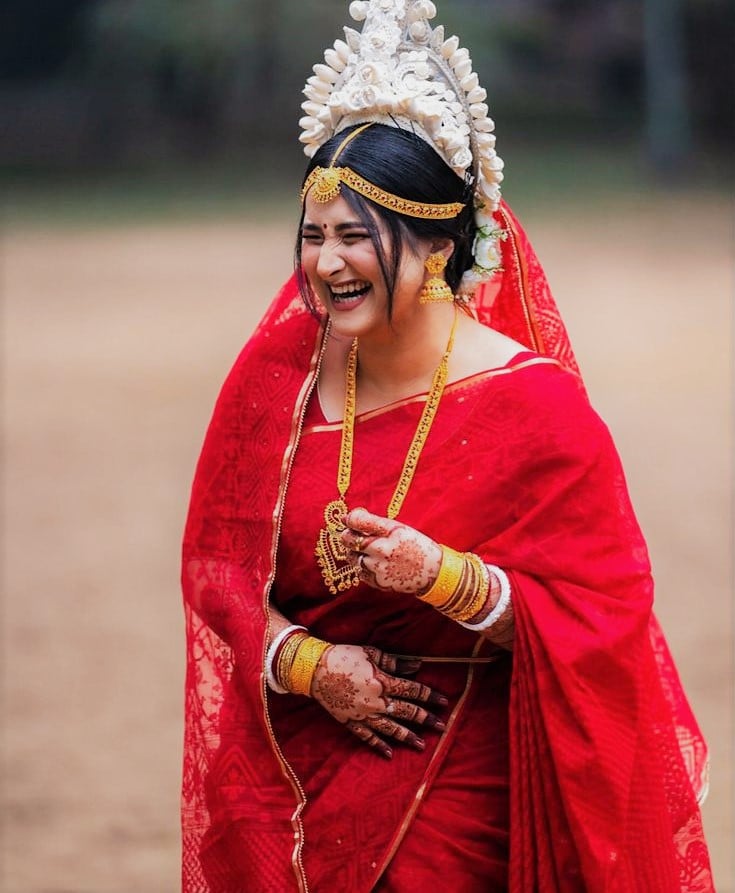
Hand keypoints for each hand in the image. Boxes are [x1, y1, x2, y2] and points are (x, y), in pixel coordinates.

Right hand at [311, 643, 446, 758]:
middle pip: (406, 712)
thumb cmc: (345, 656)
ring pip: (390, 729)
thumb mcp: (372, 653)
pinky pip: (367, 738)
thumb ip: (395, 662)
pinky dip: (378, 746)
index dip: (429, 696)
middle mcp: (377, 702)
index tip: (444, 702)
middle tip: (442, 727)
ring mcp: (364, 715)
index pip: (413, 691)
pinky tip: (389, 754)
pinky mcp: (351, 722)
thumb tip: (417, 666)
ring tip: (422, 746)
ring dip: (407, 737)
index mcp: (383, 682)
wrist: (315, 669)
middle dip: (426, 719)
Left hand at [340, 507, 441, 594]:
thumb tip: (346, 518)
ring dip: (355, 552)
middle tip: (356, 535)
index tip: (349, 520)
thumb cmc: (415, 545)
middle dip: (348, 535)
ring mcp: (378, 568)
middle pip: (348, 540)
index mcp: (390, 531)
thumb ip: (373, 523)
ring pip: (351, 556)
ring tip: (370, 551)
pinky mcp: (377, 582)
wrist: (433, 572)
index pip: (357, 521)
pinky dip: (363, 566)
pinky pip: (359, 571)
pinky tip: (377, 563)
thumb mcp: (399, 528)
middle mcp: (382, 550)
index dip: (349, 519)